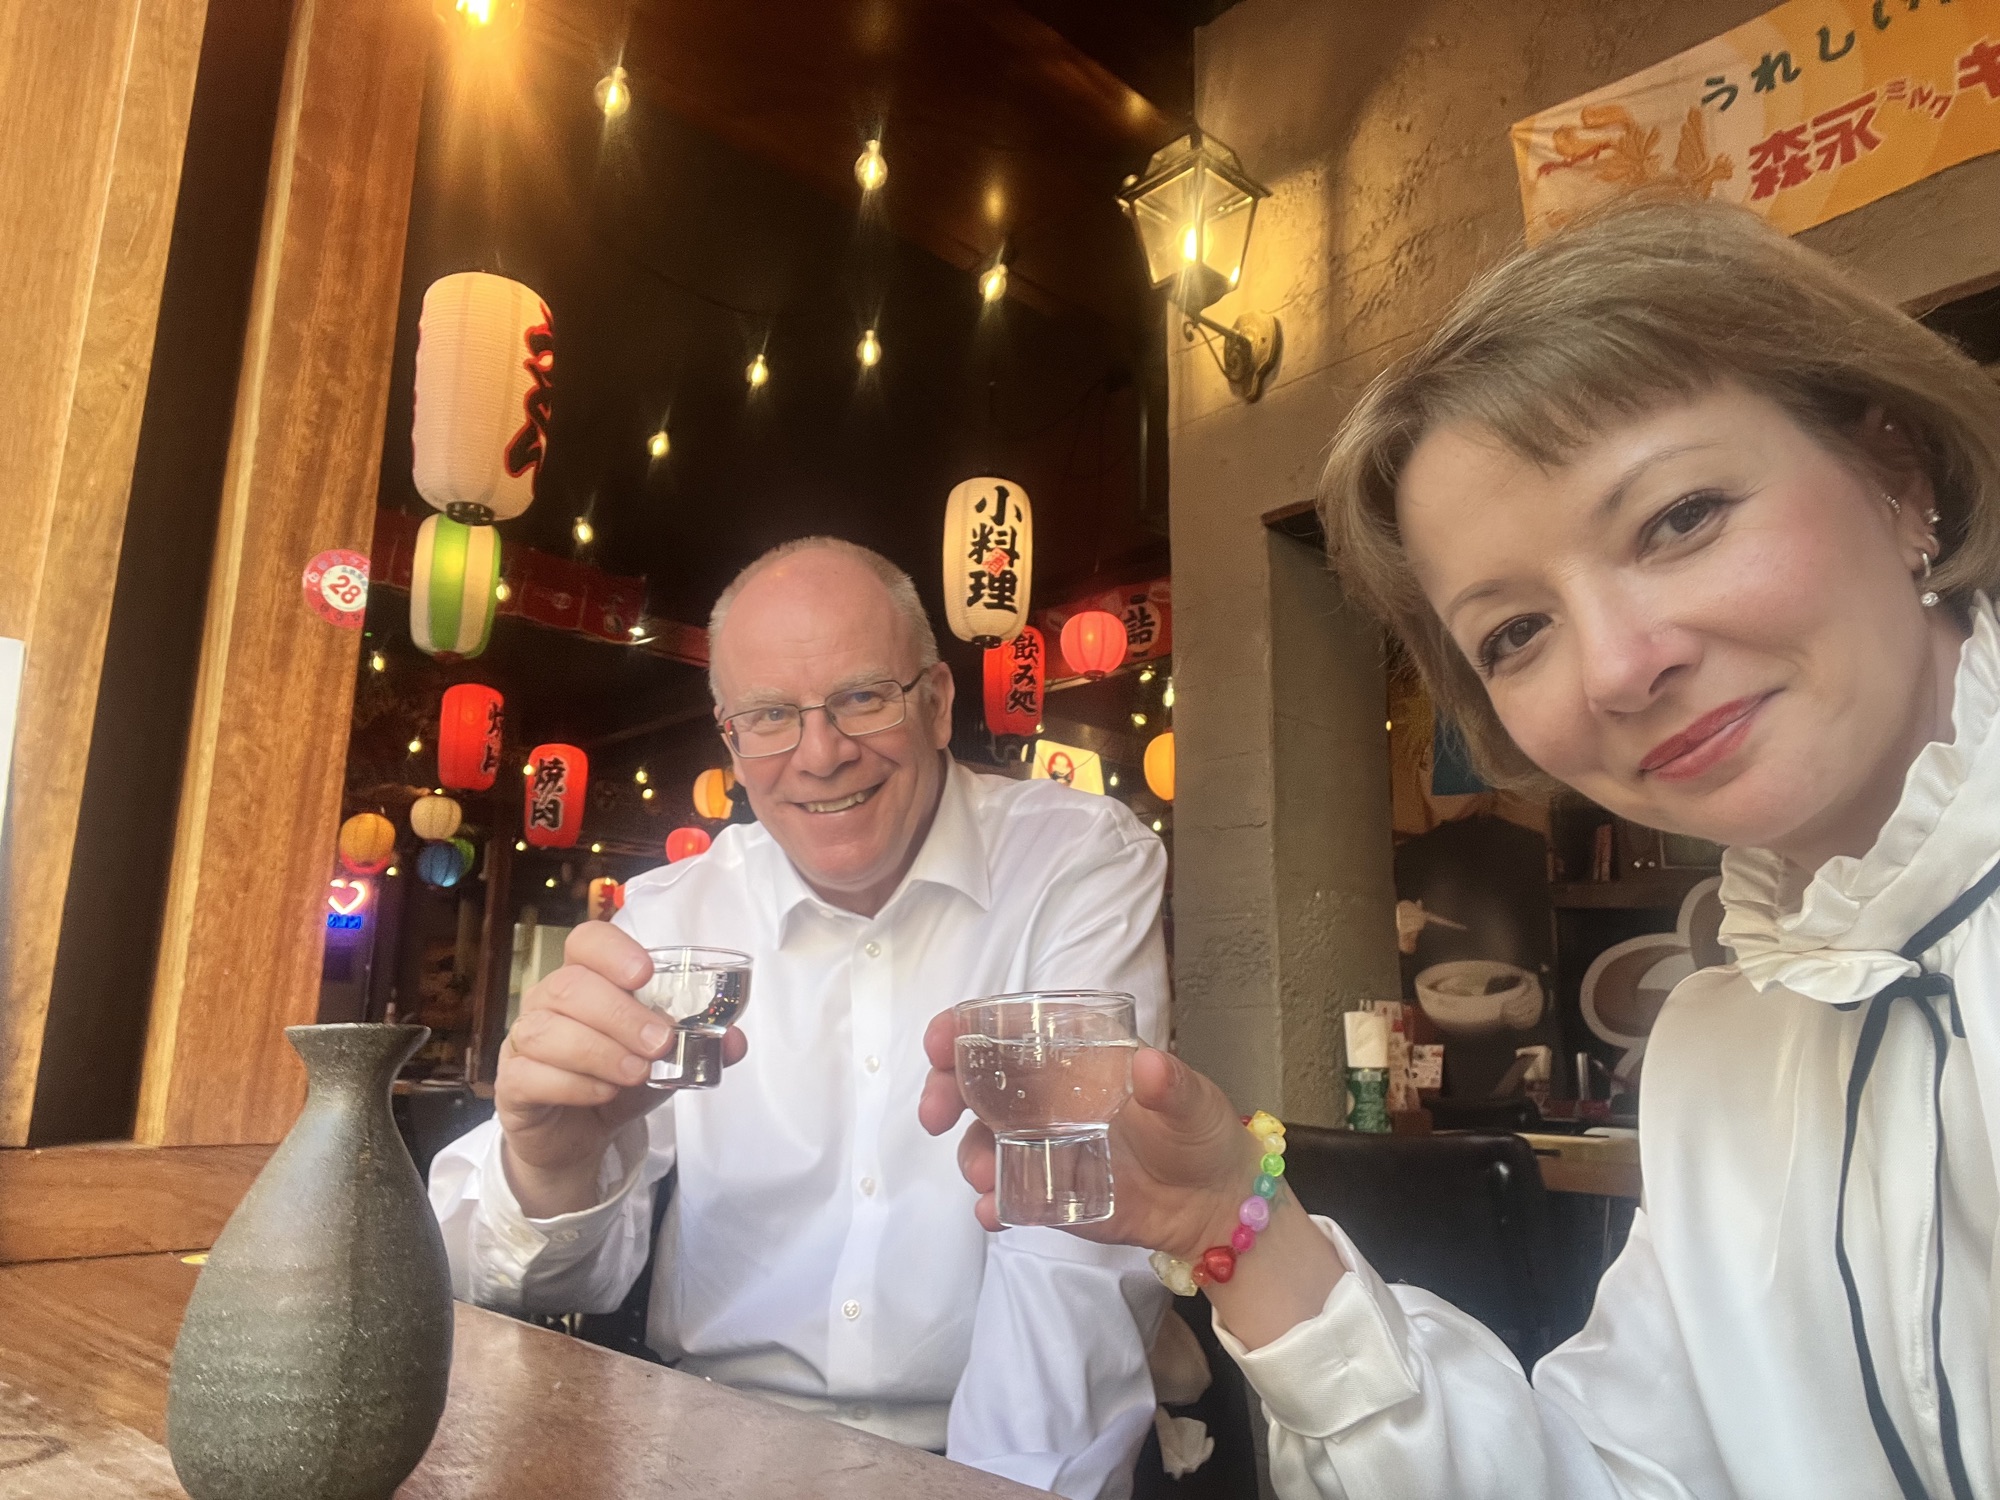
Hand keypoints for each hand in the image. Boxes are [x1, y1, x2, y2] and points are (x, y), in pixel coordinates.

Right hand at [496, 921, 746, 1215]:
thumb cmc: (617, 1081)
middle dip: (620, 1014)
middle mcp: (548, 1002)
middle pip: (569, 986)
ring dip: (598, 1050)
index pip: (586, 942)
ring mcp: (522, 1041)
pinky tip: (603, 1093)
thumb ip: (698, 1047)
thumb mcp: (666, 1062)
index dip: (613, 951)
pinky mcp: (511, 1085)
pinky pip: (529, 1074)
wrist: (576, 1138)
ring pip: (545, 1030)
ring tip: (638, 1072)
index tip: (645, 974)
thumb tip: (736, 1040)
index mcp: (586, 980)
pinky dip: (572, 1083)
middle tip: (659, 1042)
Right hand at [919, 1009, 1260, 1261]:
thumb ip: (1172, 1086)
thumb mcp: (1193, 1102)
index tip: (941, 1042)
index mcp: (1073, 1058)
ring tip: (984, 1174)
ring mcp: (1043, 1147)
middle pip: (976, 1084)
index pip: (1008, 1030)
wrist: (1212, 1202)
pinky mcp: (1048, 1193)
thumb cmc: (1199, 1132)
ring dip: (970, 1153)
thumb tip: (1150, 1065)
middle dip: (943, 1092)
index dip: (965, 1028)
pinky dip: (991, 1204)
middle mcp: (1048, 1098)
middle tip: (935, 1115)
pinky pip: (1006, 1196)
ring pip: (983, 1142)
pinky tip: (993, 1212)